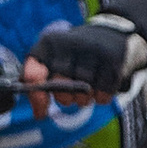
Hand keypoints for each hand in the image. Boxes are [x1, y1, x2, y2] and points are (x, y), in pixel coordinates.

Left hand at [23, 15, 146, 118]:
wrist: (112, 34)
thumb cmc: (75, 56)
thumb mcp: (52, 60)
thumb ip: (39, 83)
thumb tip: (39, 113)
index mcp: (48, 44)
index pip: (33, 74)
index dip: (37, 97)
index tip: (42, 112)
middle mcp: (70, 43)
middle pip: (60, 86)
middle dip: (65, 98)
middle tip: (71, 94)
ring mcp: (93, 49)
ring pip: (83, 91)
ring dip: (83, 99)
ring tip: (86, 89)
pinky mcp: (113, 58)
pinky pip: (103, 93)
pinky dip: (101, 98)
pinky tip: (101, 87)